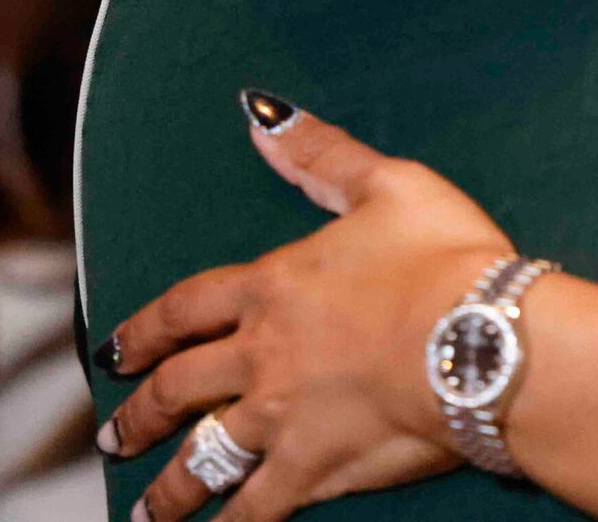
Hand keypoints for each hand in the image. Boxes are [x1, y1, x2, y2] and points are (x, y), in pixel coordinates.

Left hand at [99, 96, 510, 521]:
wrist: (482, 339)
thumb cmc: (446, 258)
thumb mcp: (389, 185)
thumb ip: (321, 155)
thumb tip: (262, 115)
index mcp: (274, 287)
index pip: (186, 308)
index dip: (146, 329)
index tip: (116, 351)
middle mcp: (262, 355)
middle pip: (178, 387)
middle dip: (140, 413)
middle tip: (116, 433)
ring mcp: (282, 417)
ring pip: (204, 455)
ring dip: (167, 485)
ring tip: (145, 509)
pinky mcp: (314, 467)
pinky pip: (256, 507)